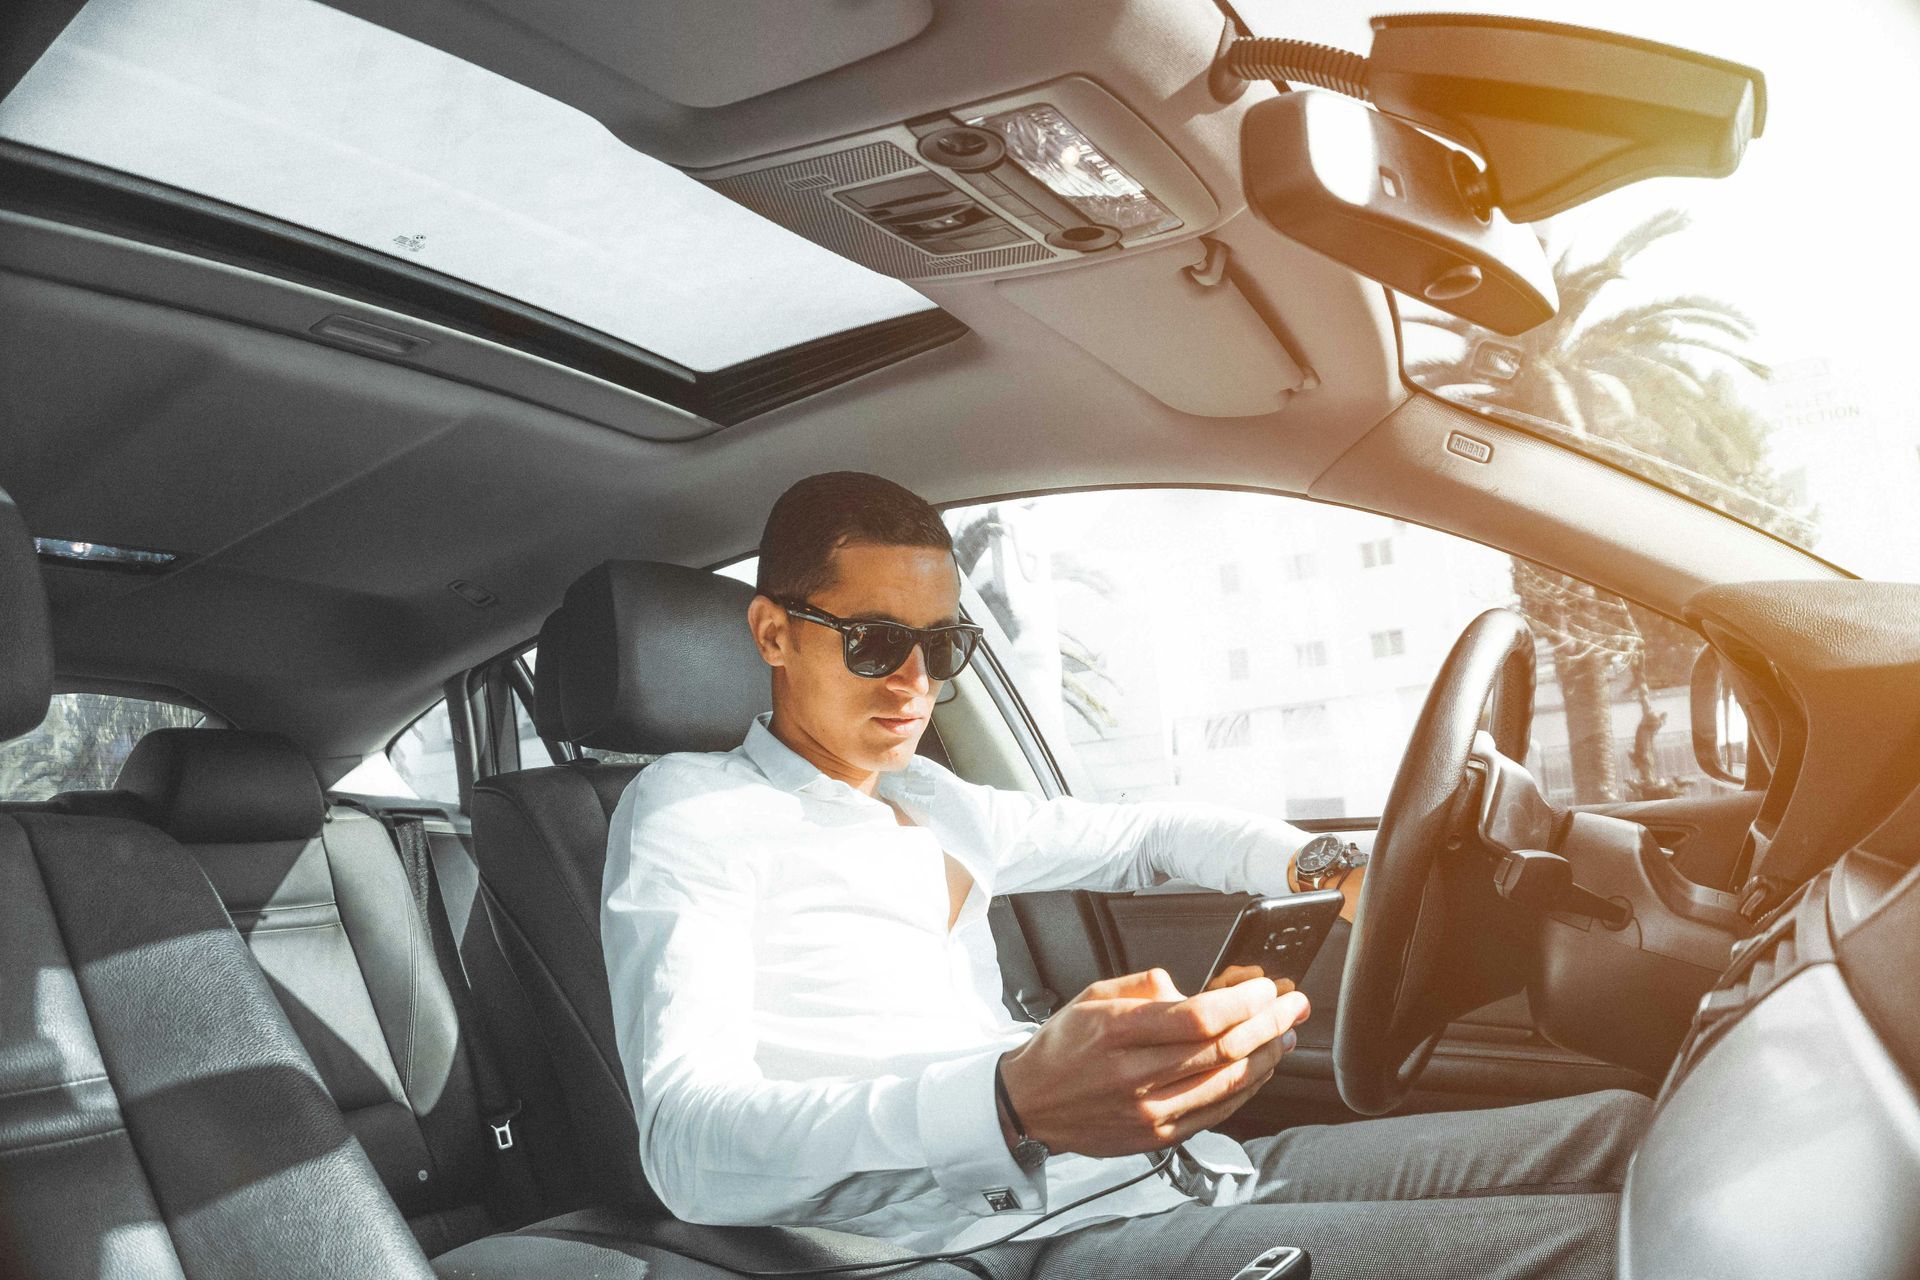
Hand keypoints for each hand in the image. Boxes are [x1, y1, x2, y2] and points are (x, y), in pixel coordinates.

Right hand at [998, 968, 1309, 1157]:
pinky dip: (1247, 1089)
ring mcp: (1147, 1112)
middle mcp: (1133, 1075)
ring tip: (1287, 1034)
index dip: (1243, 1002)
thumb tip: (1193, 990)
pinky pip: (1217, 1113)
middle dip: (1269, 1023)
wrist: (1032, 1103)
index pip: (1198, 1017)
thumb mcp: (1093, 996)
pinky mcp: (1156, 1136)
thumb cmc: (1064, 1046)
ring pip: (1227, 1083)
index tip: (1267, 988)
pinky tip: (1261, 1069)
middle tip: (1294, 1005)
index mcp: (1116, 1031)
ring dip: (1267, 1056)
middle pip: (1221, 1049)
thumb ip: (1146, 987)